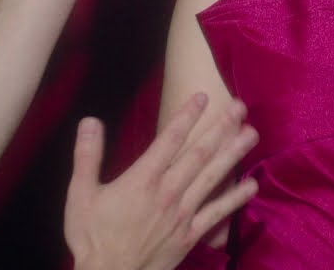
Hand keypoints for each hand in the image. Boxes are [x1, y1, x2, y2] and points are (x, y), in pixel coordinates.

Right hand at [64, 94, 258, 269]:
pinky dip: (235, 199)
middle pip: (199, 154)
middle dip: (220, 128)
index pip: (170, 140)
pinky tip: (252, 185)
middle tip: (239, 107)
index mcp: (143, 179)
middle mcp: (168, 192)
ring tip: (252, 134)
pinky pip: (217, 213)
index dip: (187, 116)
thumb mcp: (80, 195)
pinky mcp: (190, 235)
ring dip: (233, 154)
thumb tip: (90, 121)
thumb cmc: (92, 237)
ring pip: (212, 177)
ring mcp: (182, 214)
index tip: (203, 97)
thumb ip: (87, 156)